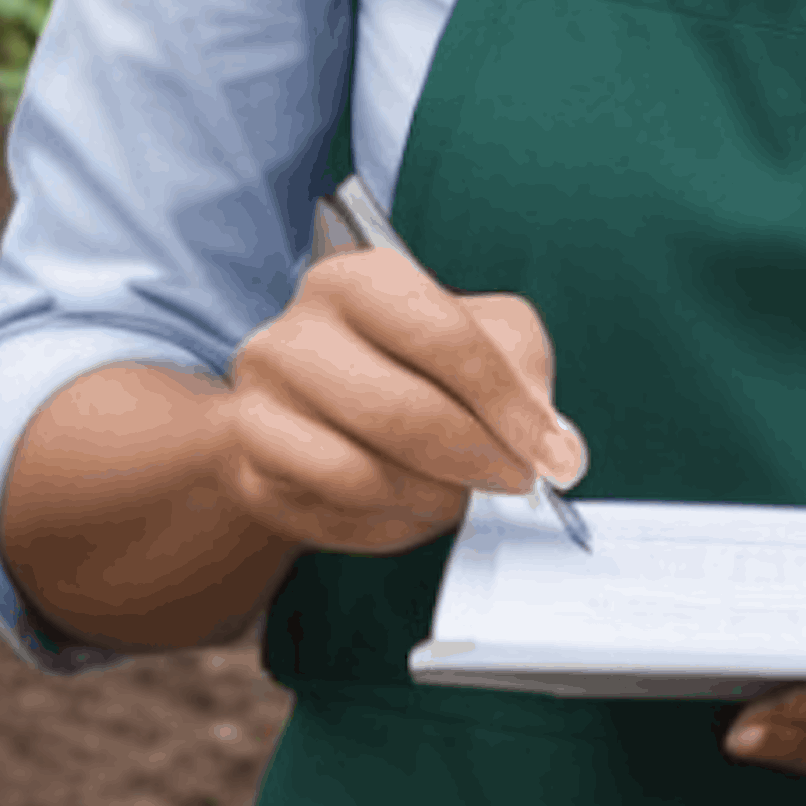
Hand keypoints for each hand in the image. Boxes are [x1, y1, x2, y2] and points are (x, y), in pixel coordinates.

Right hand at [225, 245, 586, 559]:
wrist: (315, 408)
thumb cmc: (413, 364)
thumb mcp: (484, 335)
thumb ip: (524, 370)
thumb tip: (553, 443)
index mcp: (355, 280)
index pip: (441, 335)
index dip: (508, 403)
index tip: (555, 453)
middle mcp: (293, 334)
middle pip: (396, 410)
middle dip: (474, 457)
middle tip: (515, 480)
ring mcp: (259, 404)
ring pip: (359, 474)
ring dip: (432, 497)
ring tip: (459, 493)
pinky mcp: (251, 472)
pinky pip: (334, 516)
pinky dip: (391, 525)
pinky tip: (412, 506)